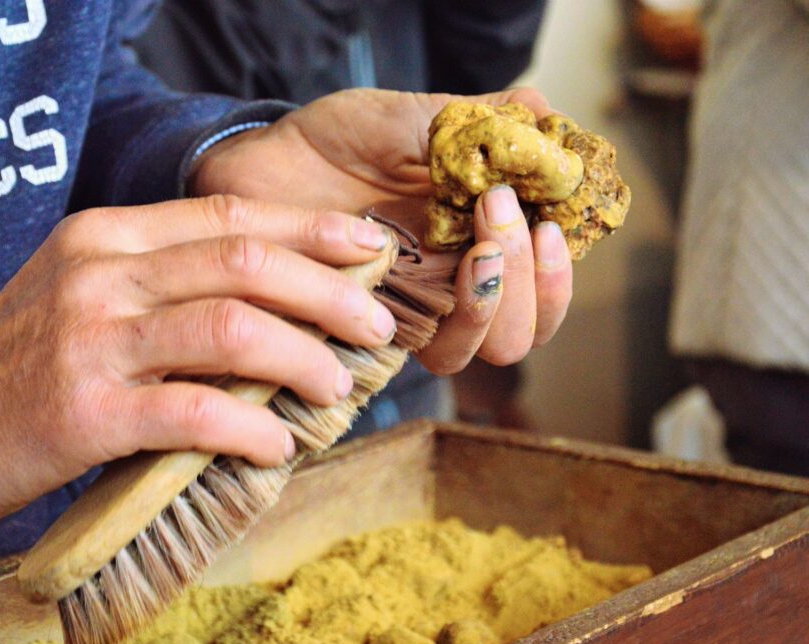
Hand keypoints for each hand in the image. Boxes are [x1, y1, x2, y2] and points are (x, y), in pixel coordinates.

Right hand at [0, 197, 396, 533]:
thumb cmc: (23, 365)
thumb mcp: (85, 294)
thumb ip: (165, 283)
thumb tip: (279, 307)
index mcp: (107, 235)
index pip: (229, 214)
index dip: (310, 229)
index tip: (369, 248)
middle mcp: (101, 274)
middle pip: (245, 263)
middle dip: (328, 292)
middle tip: (374, 325)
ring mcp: (91, 339)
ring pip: (231, 330)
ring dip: (302, 358)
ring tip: (337, 386)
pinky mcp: (84, 411)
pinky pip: (193, 411)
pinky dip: (250, 428)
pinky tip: (277, 446)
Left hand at [191, 87, 572, 372]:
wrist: (263, 160)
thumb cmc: (339, 140)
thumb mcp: (413, 119)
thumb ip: (479, 123)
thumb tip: (544, 115)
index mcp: (480, 238)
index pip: (544, 285)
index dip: (555, 271)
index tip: (543, 223)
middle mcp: (453, 283)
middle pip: (521, 331)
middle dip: (524, 282)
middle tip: (498, 212)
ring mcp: (411, 307)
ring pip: (475, 350)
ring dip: (489, 307)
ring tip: (473, 249)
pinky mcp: (366, 325)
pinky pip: (408, 353)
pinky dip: (427, 325)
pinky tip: (409, 271)